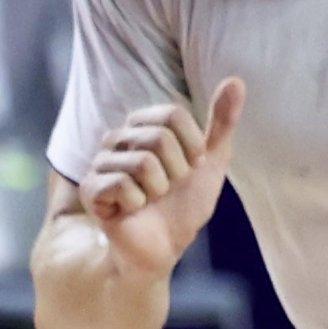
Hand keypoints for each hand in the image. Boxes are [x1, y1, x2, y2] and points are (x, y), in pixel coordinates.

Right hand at [85, 76, 244, 280]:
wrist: (164, 247)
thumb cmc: (184, 204)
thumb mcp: (211, 161)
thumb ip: (222, 123)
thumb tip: (236, 81)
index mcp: (143, 126)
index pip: (173, 114)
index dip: (193, 146)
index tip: (192, 167)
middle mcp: (117, 138)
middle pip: (159, 137)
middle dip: (177, 171)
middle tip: (169, 188)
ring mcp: (101, 162)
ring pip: (144, 163)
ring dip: (159, 190)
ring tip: (152, 200)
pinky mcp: (91, 189)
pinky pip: (124, 185)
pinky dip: (138, 204)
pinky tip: (134, 210)